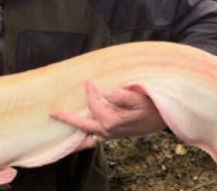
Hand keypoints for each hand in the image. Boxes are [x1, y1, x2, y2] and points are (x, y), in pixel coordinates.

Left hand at [50, 80, 166, 150]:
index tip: (89, 81)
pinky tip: (79, 132)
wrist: (164, 118)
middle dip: (67, 119)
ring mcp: (110, 133)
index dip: (90, 92)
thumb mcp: (140, 98)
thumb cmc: (152, 105)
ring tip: (62, 122)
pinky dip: (85, 134)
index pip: (93, 105)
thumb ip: (122, 95)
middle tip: (52, 112)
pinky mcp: (113, 133)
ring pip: (87, 132)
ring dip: (75, 127)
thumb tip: (106, 91)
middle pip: (83, 125)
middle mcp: (108, 130)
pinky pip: (94, 136)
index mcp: (113, 121)